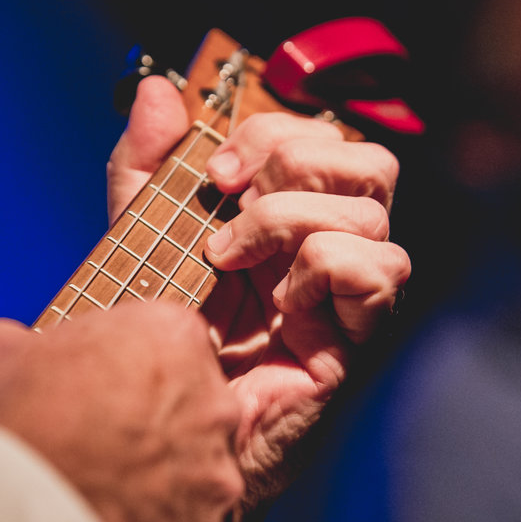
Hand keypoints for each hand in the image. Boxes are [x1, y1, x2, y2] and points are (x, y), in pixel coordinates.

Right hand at [0, 303, 242, 521]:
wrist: (2, 519)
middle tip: (108, 452)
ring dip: (167, 490)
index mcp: (174, 338)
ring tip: (109, 504)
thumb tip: (15, 350)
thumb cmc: (3, 426)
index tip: (107, 396)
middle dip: (161, 431)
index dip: (137, 375)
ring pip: (201, 481)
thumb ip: (25, 341)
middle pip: (198, 413)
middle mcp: (213, 403)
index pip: (175, 349)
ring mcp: (216, 477)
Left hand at [108, 77, 410, 520]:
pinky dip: (325, 271)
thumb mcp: (140, 234)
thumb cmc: (159, 338)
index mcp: (290, 216)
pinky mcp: (355, 340)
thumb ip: (145, 164)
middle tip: (233, 194)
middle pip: (372, 163)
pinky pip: (380, 272)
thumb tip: (155, 90)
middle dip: (297, 160)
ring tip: (231, 260)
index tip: (216, 167)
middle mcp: (328, 249)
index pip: (326, 139)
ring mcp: (347, 296)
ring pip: (372, 215)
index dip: (276, 130)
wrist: (159, 431)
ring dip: (288, 221)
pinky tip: (281, 304)